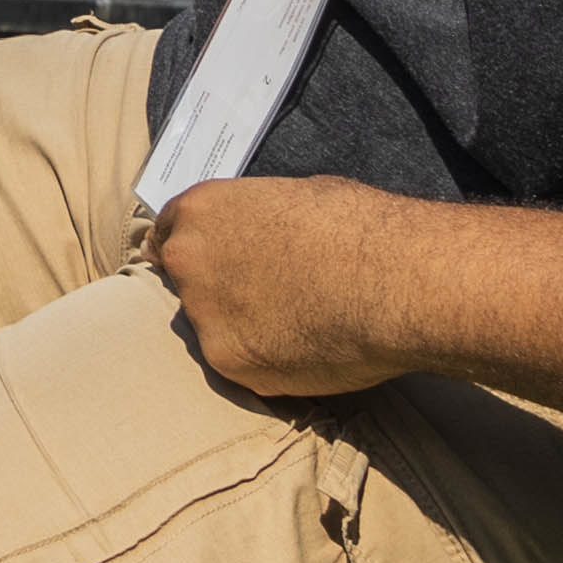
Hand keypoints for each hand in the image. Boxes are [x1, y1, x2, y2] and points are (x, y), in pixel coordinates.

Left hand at [149, 172, 421, 400]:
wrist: (393, 283)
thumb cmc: (359, 227)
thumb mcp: (296, 198)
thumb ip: (258, 222)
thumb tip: (265, 237)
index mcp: (200, 211)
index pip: (169, 233)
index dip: (193, 252)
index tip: (208, 267)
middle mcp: (188, 262)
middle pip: (187, 284)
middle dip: (217, 292)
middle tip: (267, 300)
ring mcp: (204, 315)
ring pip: (213, 329)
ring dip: (242, 330)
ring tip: (298, 327)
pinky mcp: (229, 363)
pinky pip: (242, 364)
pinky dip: (266, 363)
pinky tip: (306, 351)